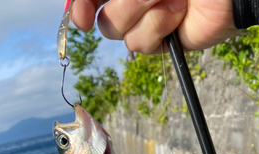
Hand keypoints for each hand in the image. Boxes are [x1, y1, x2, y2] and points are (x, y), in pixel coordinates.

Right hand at [71, 0, 238, 53]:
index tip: (80, 17)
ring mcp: (146, 20)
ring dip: (142, 11)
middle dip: (114, 6)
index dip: (78, 4)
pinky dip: (158, 27)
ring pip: (116, 30)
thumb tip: (80, 2)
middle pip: (101, 15)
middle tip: (123, 5)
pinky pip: (140, 44)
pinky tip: (179, 12)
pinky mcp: (161, 40)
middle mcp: (133, 0)